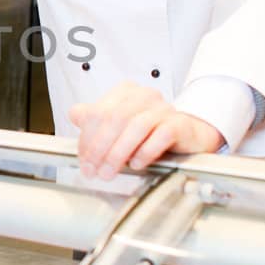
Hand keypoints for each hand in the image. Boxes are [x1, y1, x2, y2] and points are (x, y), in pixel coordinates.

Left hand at [69, 83, 222, 178]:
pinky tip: (137, 163)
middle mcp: (144, 96)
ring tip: (110, 171)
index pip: (98, 112)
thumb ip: (95, 119)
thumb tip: (75, 114)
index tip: (84, 161)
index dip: (87, 138)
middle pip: (115, 119)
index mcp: (126, 92)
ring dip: (119, 153)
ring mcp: (163, 109)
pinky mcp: (179, 124)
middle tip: (94, 170)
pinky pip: (161, 135)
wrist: (189, 135)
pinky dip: (146, 151)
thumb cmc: (152, 131)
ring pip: (136, 126)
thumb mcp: (120, 124)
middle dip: (100, 148)